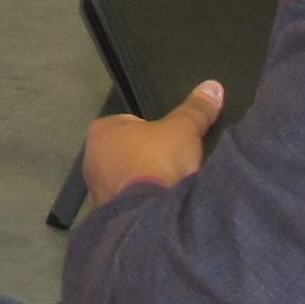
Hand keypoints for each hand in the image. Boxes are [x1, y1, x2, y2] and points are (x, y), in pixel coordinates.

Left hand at [80, 81, 224, 208]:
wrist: (150, 217)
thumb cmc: (159, 161)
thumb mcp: (184, 130)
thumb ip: (196, 109)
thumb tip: (212, 86)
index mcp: (102, 131)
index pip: (129, 124)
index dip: (153, 133)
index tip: (170, 144)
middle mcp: (91, 160)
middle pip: (126, 154)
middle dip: (147, 159)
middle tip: (172, 166)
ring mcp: (96, 191)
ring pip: (125, 182)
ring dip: (143, 185)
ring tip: (169, 189)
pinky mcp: (105, 217)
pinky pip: (127, 206)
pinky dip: (141, 207)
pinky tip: (160, 209)